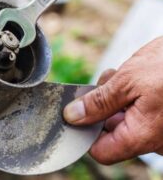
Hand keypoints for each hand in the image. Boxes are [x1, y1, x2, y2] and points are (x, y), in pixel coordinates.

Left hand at [64, 37, 162, 163]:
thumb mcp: (128, 81)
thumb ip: (99, 102)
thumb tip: (72, 116)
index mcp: (143, 136)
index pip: (102, 151)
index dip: (85, 131)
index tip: (76, 111)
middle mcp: (155, 140)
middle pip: (112, 132)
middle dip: (102, 106)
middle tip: (105, 82)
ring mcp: (162, 130)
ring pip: (125, 119)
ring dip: (115, 97)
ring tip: (121, 74)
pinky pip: (140, 113)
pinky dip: (130, 96)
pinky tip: (132, 76)